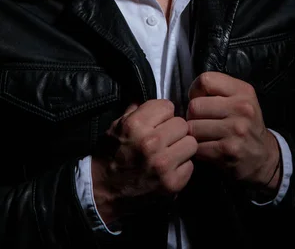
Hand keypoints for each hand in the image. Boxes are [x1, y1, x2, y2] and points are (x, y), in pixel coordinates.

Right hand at [92, 99, 197, 222]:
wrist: (103, 192)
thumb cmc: (110, 156)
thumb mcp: (116, 126)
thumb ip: (136, 111)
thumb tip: (155, 102)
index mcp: (136, 125)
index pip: (168, 106)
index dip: (162, 114)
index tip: (157, 123)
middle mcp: (151, 143)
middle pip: (182, 124)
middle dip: (174, 131)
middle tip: (164, 140)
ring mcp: (163, 164)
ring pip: (191, 143)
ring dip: (181, 148)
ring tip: (169, 153)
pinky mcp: (172, 183)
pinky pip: (190, 164)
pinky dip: (182, 167)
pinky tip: (169, 169)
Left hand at [186, 72, 280, 189]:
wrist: (263, 156)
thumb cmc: (245, 123)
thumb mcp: (239, 98)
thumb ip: (217, 90)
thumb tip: (189, 94)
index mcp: (243, 91)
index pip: (206, 80)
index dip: (196, 90)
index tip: (200, 100)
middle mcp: (242, 108)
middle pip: (195, 105)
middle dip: (192, 115)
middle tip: (199, 121)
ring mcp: (236, 131)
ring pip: (193, 127)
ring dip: (193, 133)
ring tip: (202, 135)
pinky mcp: (228, 151)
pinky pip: (197, 146)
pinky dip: (197, 149)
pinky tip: (206, 147)